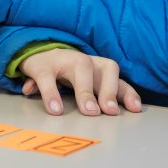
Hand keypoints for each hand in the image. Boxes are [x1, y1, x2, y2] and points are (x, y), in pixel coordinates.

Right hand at [19, 48, 141, 116]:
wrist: (32, 54)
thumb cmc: (65, 73)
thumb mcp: (85, 83)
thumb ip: (101, 96)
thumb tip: (125, 113)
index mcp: (96, 66)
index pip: (117, 77)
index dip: (126, 91)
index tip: (135, 109)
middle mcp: (83, 60)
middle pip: (104, 68)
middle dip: (109, 90)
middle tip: (110, 111)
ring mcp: (63, 60)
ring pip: (81, 67)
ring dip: (86, 90)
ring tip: (89, 112)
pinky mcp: (42, 66)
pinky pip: (47, 78)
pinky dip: (51, 93)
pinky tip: (55, 109)